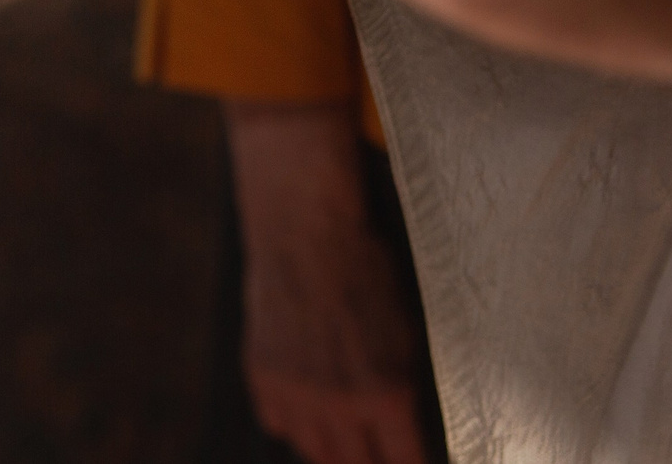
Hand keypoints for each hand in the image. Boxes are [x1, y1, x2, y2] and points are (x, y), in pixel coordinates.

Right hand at [225, 101, 426, 463]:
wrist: (305, 230)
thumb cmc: (367, 273)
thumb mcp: (405, 336)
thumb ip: (401, 391)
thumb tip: (403, 431)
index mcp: (388, 395)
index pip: (405, 463)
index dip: (410, 463)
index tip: (410, 457)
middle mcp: (340, 403)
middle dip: (370, 460)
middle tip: (378, 449)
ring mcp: (295, 391)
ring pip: (314, 451)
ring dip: (331, 447)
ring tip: (344, 434)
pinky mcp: (261, 374)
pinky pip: (277, 421)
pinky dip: (293, 419)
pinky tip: (308, 402)